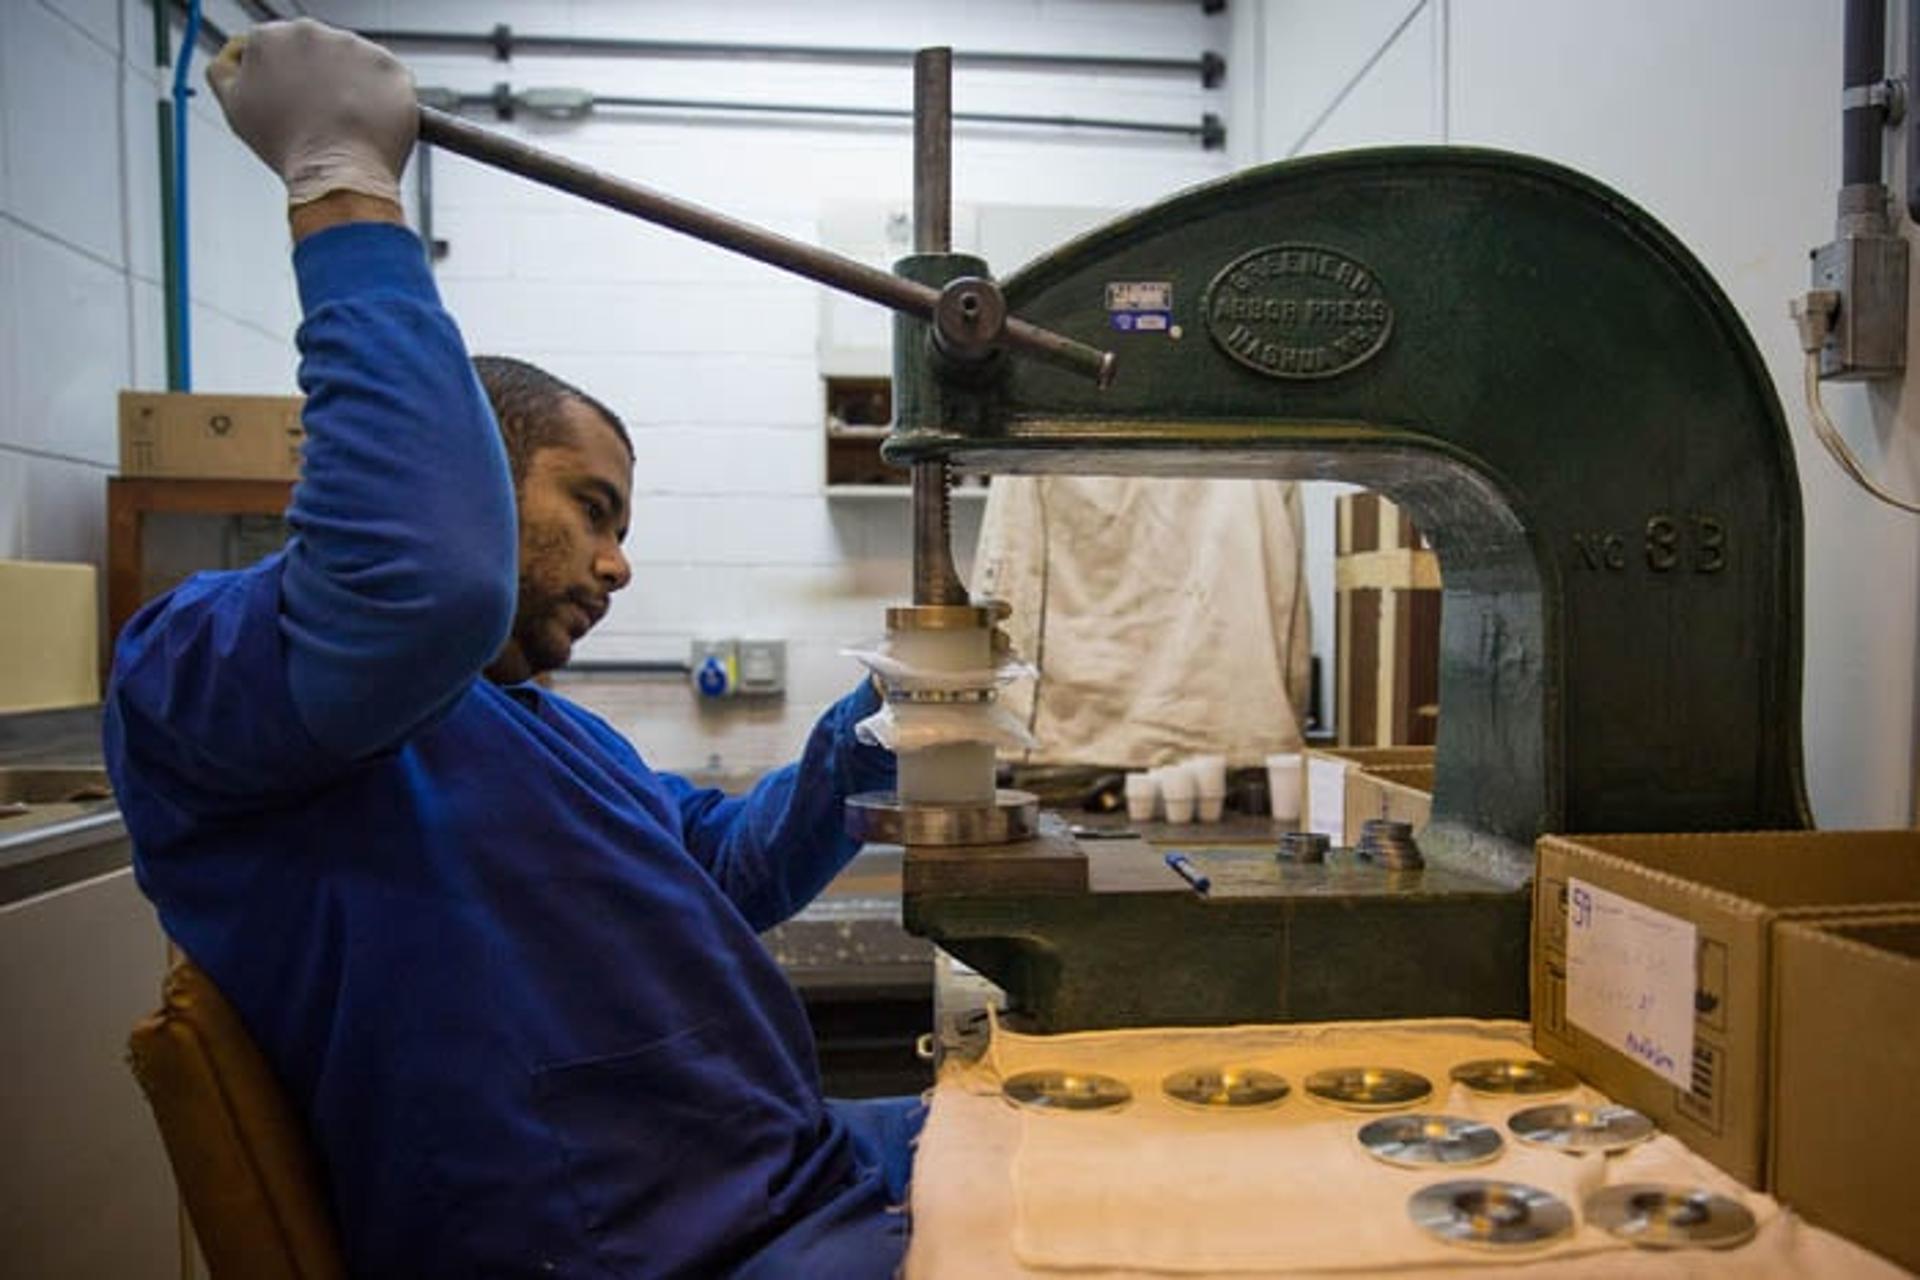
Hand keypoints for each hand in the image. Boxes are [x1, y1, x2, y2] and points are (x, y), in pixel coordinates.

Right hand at [206, 19, 415, 208]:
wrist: (337, 173)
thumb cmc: (289, 147)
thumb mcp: (234, 105)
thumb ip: (226, 69)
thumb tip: (236, 55)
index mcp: (270, 37)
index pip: (282, 48)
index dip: (289, 78)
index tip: (297, 100)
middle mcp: (313, 32)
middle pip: (319, 52)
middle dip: (321, 79)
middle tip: (321, 115)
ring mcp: (355, 47)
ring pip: (354, 64)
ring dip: (353, 87)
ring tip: (345, 122)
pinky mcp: (390, 66)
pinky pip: (387, 79)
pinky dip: (383, 99)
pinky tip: (368, 121)